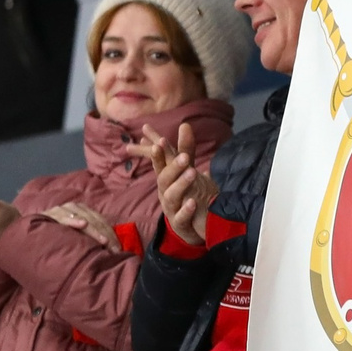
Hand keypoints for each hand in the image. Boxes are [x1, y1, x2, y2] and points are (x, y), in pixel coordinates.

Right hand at [40, 202, 118, 247]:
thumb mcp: (75, 235)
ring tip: (103, 241)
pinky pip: (63, 217)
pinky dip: (73, 220)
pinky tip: (82, 224)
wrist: (26, 228)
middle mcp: (75, 208)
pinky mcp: (50, 214)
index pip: (102, 222)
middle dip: (106, 236)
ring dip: (94, 231)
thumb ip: (89, 237)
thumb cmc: (54, 235)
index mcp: (84, 211)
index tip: (119, 250)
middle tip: (113, 251)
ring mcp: (63, 210)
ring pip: (84, 219)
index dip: (111, 235)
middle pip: (96, 221)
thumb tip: (111, 250)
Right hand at [128, 124, 215, 246]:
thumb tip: (185, 124)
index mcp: (167, 179)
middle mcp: (166, 192)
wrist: (192, 226)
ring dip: (181, 184)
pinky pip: (180, 217)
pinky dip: (186, 210)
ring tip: (193, 173)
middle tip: (184, 157)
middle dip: (173, 167)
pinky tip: (193, 202)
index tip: (159, 142)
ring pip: (171, 196)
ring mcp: (172, 208)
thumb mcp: (186, 171)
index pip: (160, 164)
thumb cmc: (186, 194)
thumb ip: (185, 150)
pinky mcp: (180, 224)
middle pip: (164, 179)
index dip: (158, 154)